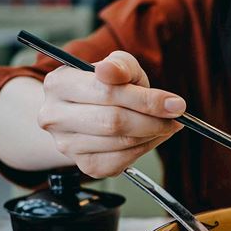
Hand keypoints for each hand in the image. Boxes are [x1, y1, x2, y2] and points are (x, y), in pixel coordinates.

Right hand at [37, 51, 184, 177]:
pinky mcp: (84, 165)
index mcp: (59, 83)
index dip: (145, 99)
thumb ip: (120, 66)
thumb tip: (111, 71)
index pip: (107, 92)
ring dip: (151, 134)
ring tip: (162, 124)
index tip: (175, 103)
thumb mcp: (118, 67)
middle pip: (113, 122)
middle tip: (175, 117)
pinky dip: (143, 149)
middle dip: (153, 120)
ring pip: (121, 143)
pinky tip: (148, 137)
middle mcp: (55, 116)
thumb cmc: (105, 87)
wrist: (88, 112)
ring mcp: (67, 145)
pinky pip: (122, 161)